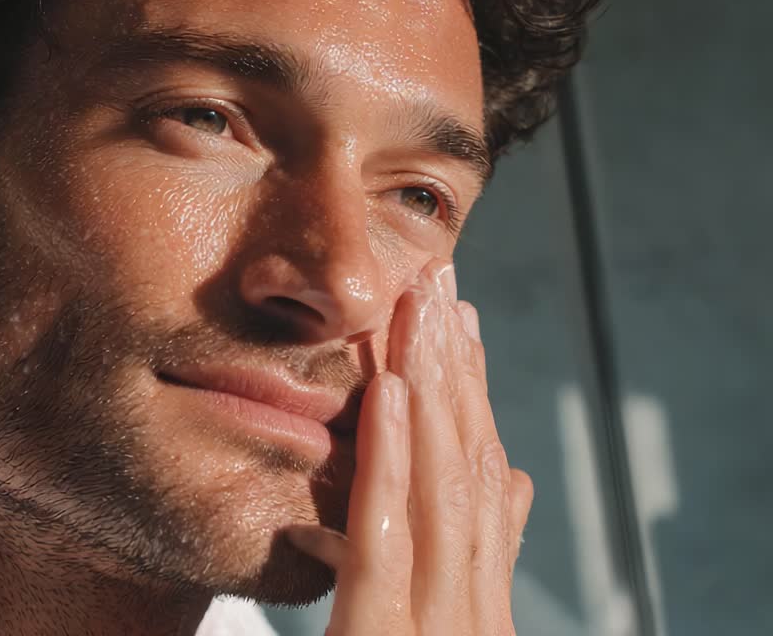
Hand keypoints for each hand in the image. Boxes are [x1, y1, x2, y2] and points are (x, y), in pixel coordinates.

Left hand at [286, 261, 532, 634]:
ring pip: (442, 486)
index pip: (481, 484)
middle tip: (443, 283)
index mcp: (477, 607)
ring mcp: (440, 627)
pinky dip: (390, 457)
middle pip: (472, 467)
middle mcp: (472, 611)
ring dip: (433, 388)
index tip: (463, 325)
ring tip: (419, 309)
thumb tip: (502, 490)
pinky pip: (383, 536)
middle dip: (458, 368)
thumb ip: (445, 570)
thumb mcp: (413, 630)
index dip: (475, 398)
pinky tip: (386, 390)